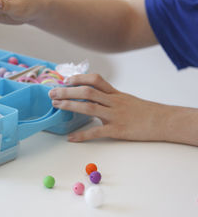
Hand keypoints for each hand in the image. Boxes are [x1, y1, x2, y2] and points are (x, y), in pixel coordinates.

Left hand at [48, 74, 173, 141]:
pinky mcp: (118, 130)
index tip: (66, 80)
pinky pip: (97, 132)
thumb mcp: (125, 99)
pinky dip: (82, 135)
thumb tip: (90, 95)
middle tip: (52, 93)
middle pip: (87, 92)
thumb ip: (108, 97)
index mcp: (114, 93)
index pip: (95, 80)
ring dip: (70, 105)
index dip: (79, 78)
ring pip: (90, 107)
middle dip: (68, 91)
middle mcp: (113, 101)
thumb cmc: (143, 111)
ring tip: (56, 105)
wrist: (164, 121)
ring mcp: (115, 115)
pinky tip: (71, 138)